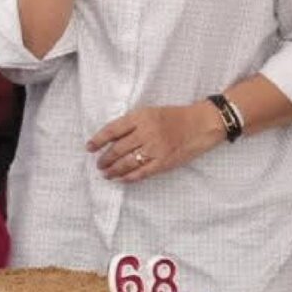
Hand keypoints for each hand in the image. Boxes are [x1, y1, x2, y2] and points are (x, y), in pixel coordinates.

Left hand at [88, 101, 223, 183]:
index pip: (112, 130)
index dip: (98, 140)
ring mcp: (155, 149)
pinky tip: (122, 179)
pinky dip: (129, 177)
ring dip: (113, 170)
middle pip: (117, 149)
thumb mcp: (151, 112)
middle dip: (105, 159)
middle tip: (99, 164)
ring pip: (127, 163)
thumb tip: (111, 139)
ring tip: (107, 174)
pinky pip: (141, 173)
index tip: (89, 147)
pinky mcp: (164, 162)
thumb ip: (132, 124)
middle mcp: (146, 132)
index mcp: (141, 117)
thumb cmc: (175, 117)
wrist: (202, 123)